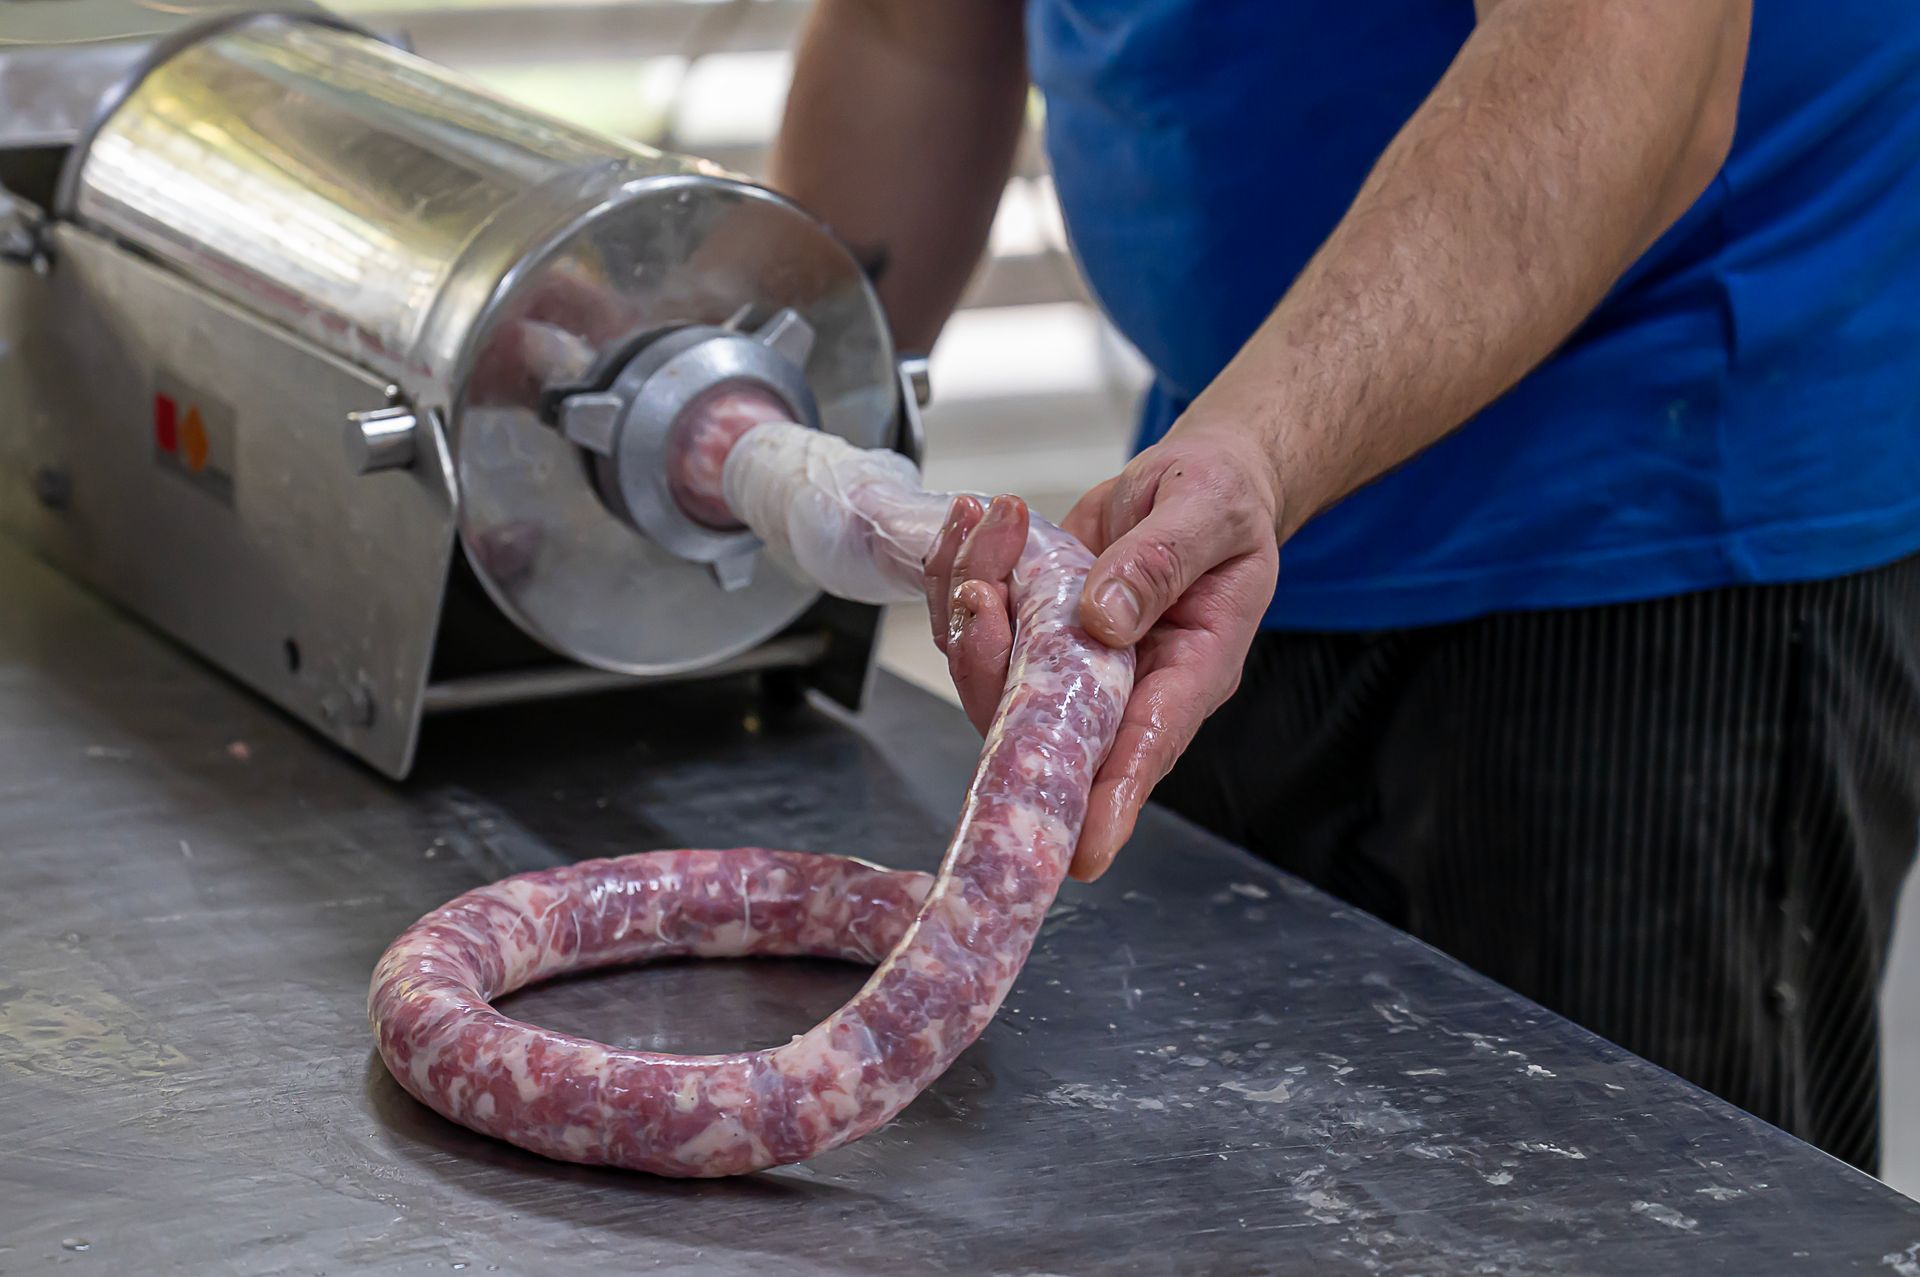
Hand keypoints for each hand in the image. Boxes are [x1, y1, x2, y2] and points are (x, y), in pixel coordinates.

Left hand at [924, 426, 1281, 880]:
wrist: (1202, 477)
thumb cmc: (1224, 500)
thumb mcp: (1212, 511)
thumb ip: (1162, 562)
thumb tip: (1102, 620)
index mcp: (1189, 669)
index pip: (1146, 747)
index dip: (1111, 801)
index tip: (1081, 850)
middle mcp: (1122, 683)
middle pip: (1043, 720)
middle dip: (992, 662)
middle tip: (981, 588)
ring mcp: (1071, 662)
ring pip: (995, 673)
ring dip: (971, 602)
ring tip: (984, 525)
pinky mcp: (1034, 629)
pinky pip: (980, 628)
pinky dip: (962, 575)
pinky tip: (973, 522)